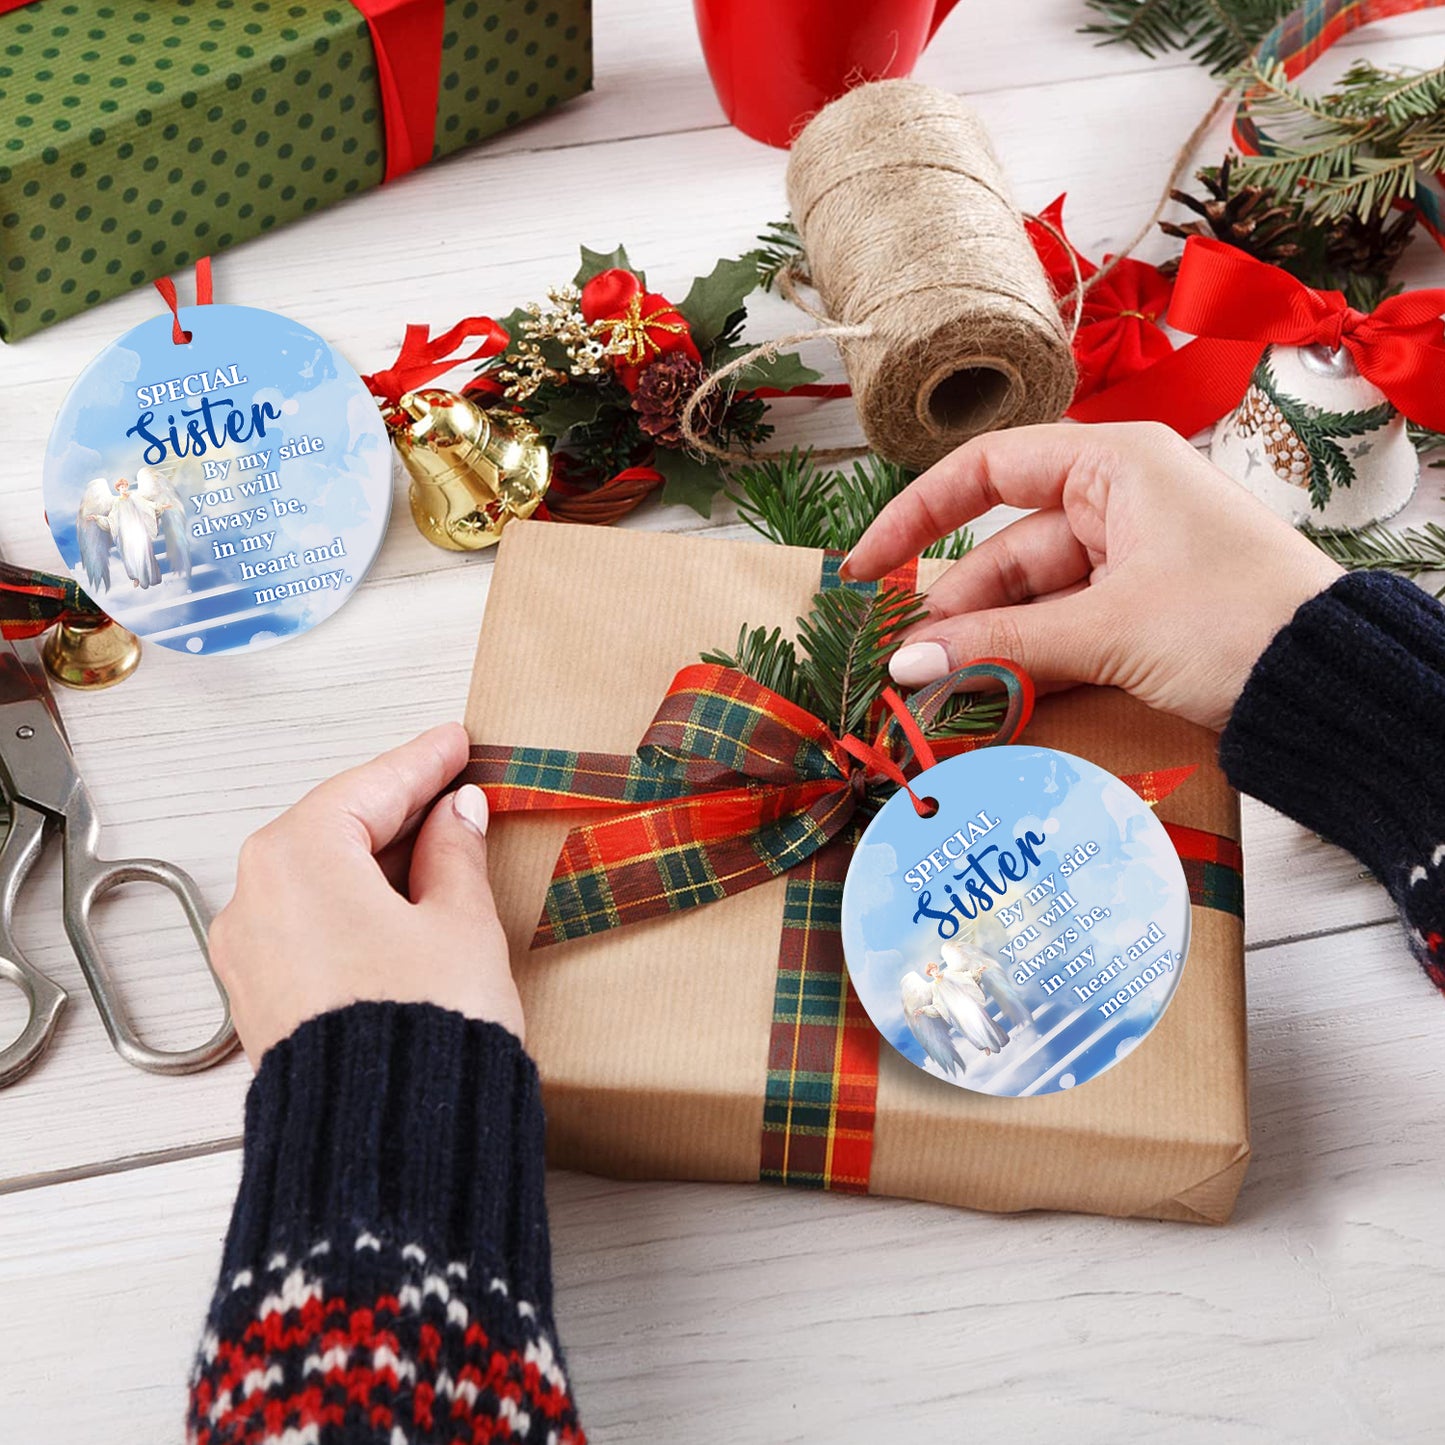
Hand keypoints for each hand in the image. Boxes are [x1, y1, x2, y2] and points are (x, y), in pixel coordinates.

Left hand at [210, 722, 520, 1067]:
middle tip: (451, 787)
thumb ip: (456, 853)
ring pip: (318, 879)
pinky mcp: (261, 1001)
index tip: (454, 743)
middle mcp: (255, 898)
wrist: (388, 1144)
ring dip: (376, 861)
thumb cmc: (423, 1027)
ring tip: (438, 848)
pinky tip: (400, 907)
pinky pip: (308, 925)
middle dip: (396, 810)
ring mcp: (249, 955)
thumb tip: (457, 816)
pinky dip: (353, 906)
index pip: (370, 787)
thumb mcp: (461, 922)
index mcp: (298, 856)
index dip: (422, 762)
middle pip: (333, 829)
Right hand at [842, 422, 1343, 731]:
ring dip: (988, 646)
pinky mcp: (1139, 613)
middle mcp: (1116, 502)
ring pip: (1029, 599)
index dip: (918, 515)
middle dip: (957, 610)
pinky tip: (987, 696)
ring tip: (937, 691)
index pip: (988, 470)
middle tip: (905, 666)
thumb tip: (907, 662)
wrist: (1332, 684)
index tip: (870, 566)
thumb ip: (1002, 645)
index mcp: (1113, 465)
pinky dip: (1026, 663)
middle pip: (1005, 549)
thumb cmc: (1236, 622)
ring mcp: (1129, 561)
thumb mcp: (1108, 629)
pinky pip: (1061, 631)